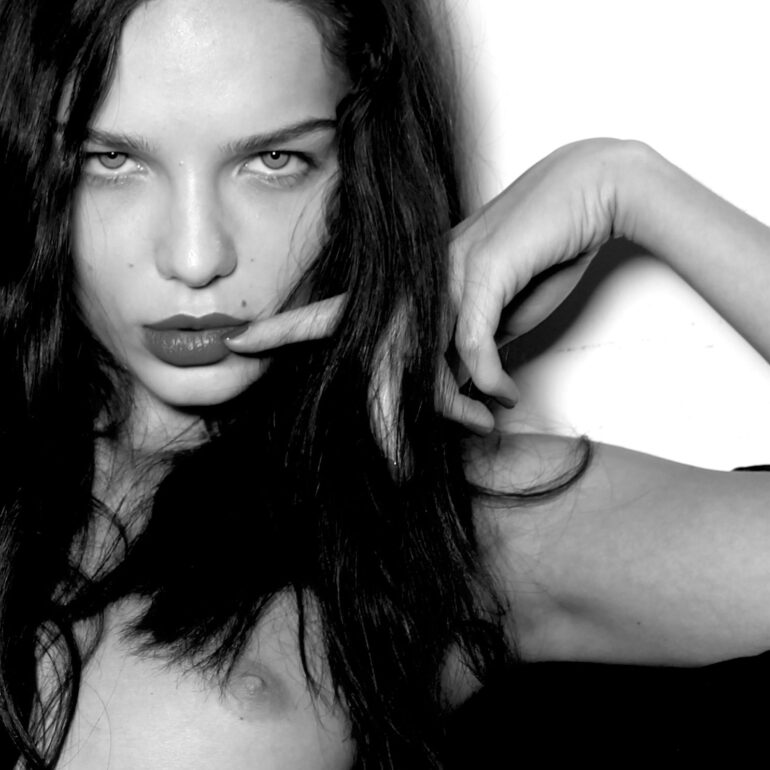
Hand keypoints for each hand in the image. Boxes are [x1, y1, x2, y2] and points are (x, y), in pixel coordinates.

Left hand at [225, 139, 629, 433]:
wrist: (587, 196)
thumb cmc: (533, 258)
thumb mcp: (488, 318)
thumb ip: (459, 349)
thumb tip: (448, 388)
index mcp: (409, 287)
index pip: (332, 310)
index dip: (283, 326)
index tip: (238, 340)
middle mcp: (417, 280)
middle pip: (373, 357)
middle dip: (382, 421)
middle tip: (395, 468)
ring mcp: (446, 271)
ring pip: (417, 360)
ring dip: (449, 410)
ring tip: (480, 428)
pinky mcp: (483, 270)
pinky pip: (473, 347)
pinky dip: (494, 382)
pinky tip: (509, 397)